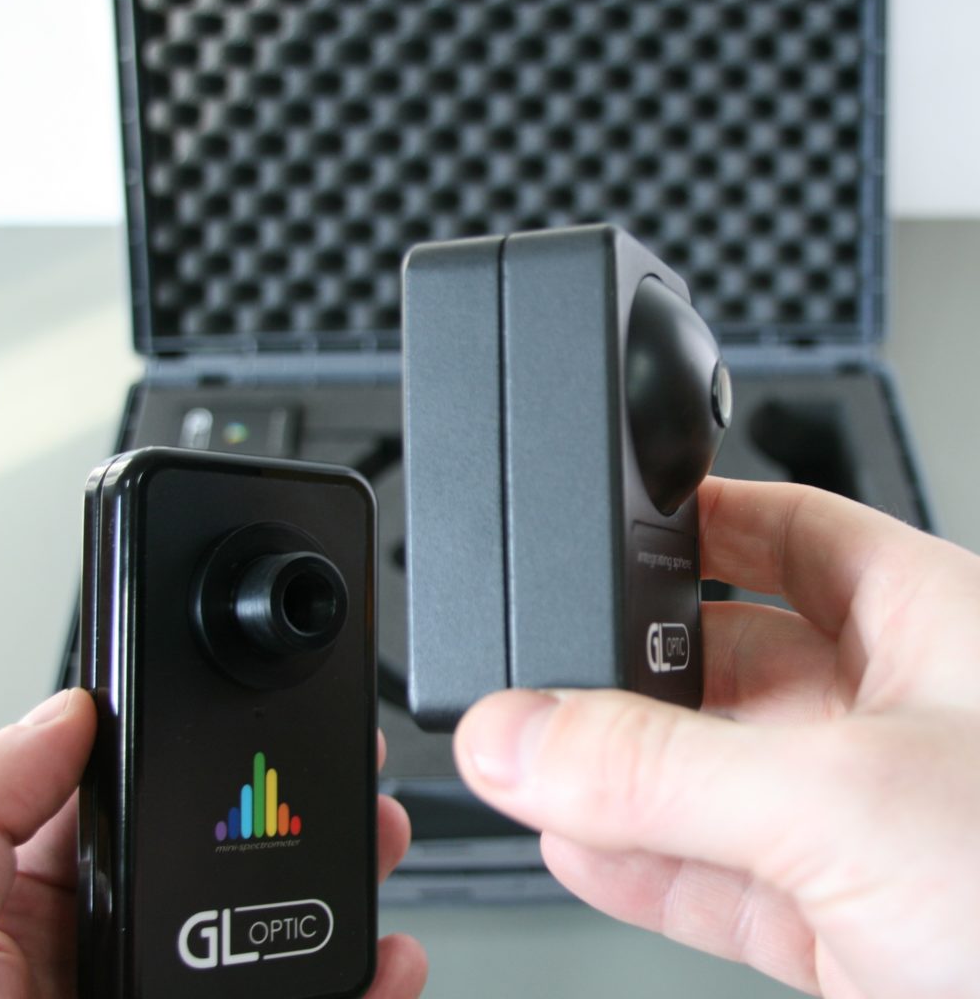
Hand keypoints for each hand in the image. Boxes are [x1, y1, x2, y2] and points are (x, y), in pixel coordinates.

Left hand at [0, 689, 425, 997]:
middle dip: (297, 825)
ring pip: (265, 946)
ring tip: (382, 851)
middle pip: (223, 872)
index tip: (275, 736)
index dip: (215, 765)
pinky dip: (352, 992)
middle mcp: (101, 958)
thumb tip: (70, 710)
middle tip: (352, 791)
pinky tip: (383, 967)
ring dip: (336, 900)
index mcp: (31, 905)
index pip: (143, 810)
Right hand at [455, 477, 979, 998]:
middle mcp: (893, 714)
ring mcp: (869, 824)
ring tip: (530, 769)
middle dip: (629, 673)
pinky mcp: (854, 926)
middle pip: (723, 662)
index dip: (692, 519)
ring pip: (711, 780)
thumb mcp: (852, 803)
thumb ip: (664, 772)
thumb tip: (521, 736)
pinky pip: (721, 878)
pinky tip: (580, 849)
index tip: (600, 527)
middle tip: (537, 684)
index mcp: (925, 623)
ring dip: (620, 780)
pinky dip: (645, 869)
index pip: (781, 532)